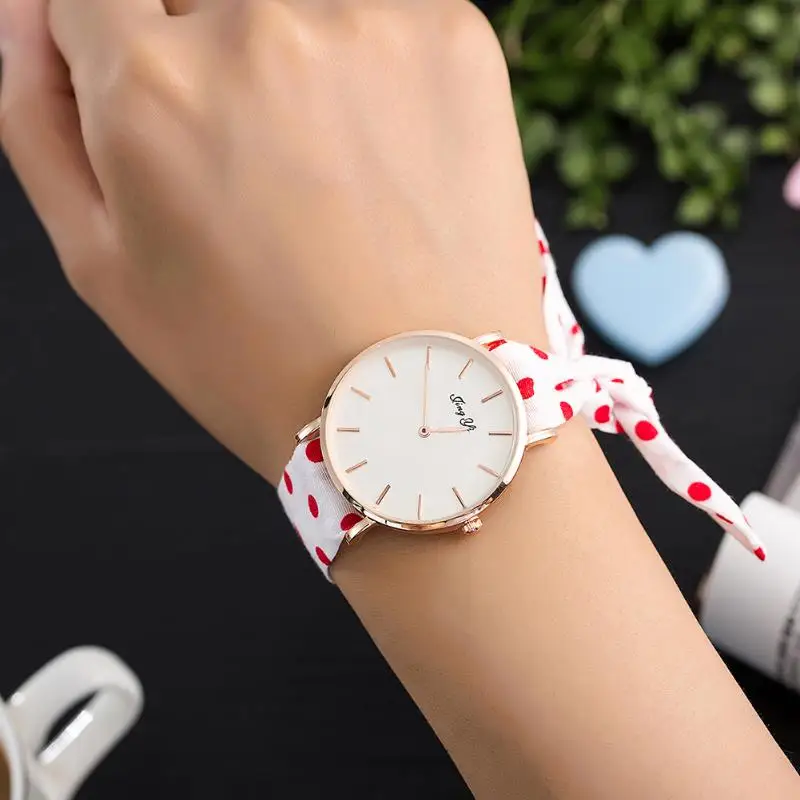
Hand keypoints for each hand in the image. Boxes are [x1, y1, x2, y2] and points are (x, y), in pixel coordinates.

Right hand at [0, 0, 547, 483]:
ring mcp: (367, 23)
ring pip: (296, 1)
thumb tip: (26, 11)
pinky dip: (378, 70)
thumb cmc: (256, 357)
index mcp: (150, 86)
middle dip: (207, 53)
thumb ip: (39, 120)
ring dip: (295, 59)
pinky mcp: (454, 38)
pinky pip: (389, 14)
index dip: (125, 45)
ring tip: (328, 168)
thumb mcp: (107, 266)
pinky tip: (389, 160)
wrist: (410, 400)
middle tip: (257, 157)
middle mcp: (254, 27)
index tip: (168, 102)